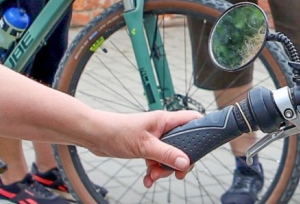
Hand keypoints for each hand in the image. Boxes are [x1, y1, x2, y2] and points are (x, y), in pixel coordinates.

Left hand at [82, 109, 199, 186]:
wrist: (95, 136)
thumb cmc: (117, 131)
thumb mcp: (144, 146)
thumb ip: (166, 154)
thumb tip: (186, 162)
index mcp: (166, 120)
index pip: (193, 120)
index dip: (202, 131)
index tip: (204, 149)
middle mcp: (162, 128)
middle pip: (183, 145)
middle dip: (178, 161)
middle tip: (173, 172)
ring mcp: (155, 139)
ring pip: (169, 156)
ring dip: (163, 169)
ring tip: (152, 175)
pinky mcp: (146, 148)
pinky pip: (157, 162)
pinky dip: (153, 171)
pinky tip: (147, 178)